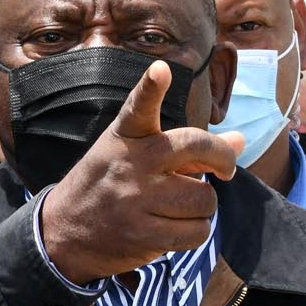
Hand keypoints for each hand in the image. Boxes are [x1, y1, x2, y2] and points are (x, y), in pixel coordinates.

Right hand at [36, 59, 242, 283]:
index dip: (151, 88)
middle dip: (223, 158)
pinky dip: (195, 232)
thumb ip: (188, 148)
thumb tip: (240, 140)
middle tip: (225, 169)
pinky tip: (175, 228)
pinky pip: (197, 232)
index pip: (138, 107)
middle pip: (198, 147)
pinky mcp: (143, 235)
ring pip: (205, 198)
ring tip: (180, 206)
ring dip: (202, 206)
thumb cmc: (110, 185)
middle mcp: (131, 163)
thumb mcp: (136, 155)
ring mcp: (136, 200)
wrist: (64, 231)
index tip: (160, 69)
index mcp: (126, 136)